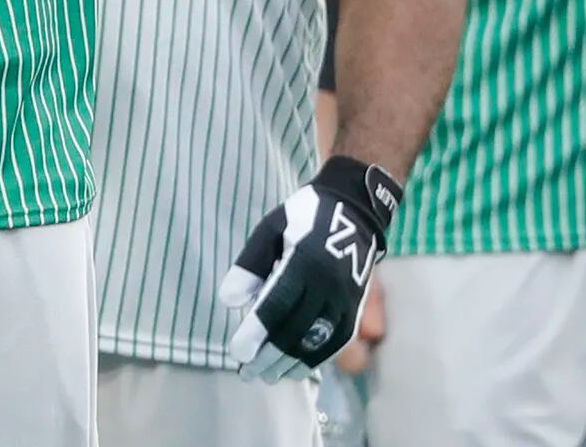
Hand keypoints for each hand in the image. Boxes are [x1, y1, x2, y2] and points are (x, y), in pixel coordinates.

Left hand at [218, 156, 399, 382]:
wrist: (353, 210)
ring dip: (291, 362)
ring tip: (269, 376)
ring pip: (317, 340)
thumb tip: (230, 301)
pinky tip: (298, 368)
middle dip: (270, 355)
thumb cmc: (303, 218)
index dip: (257, 331)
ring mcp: (345, 297)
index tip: (238, 352)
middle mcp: (327, 284)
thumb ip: (250, 265)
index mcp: (304, 261)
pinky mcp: (355, 306)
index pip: (277, 304)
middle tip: (248, 372)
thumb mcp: (269, 229)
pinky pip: (337, 340)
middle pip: (296, 328)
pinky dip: (317, 358)